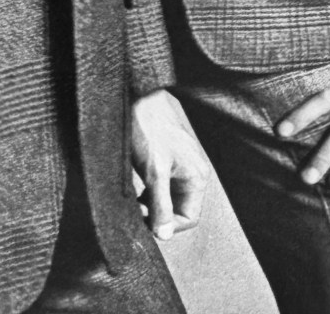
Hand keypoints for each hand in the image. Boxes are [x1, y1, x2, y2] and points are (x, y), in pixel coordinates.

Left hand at [131, 88, 210, 240]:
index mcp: (197, 177)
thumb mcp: (154, 172)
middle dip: (156, 213)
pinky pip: (161, 183)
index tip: (144, 224)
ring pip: (167, 196)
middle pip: (178, 208)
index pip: (188, 218)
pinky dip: (148, 188)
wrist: (138, 94)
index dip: (167, 226)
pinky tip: (135, 183)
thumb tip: (165, 234)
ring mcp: (180, 164)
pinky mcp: (167, 157)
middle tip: (135, 209)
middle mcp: (193, 172)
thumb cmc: (148, 127)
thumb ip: (160, 205)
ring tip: (133, 196)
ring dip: (150, 201)